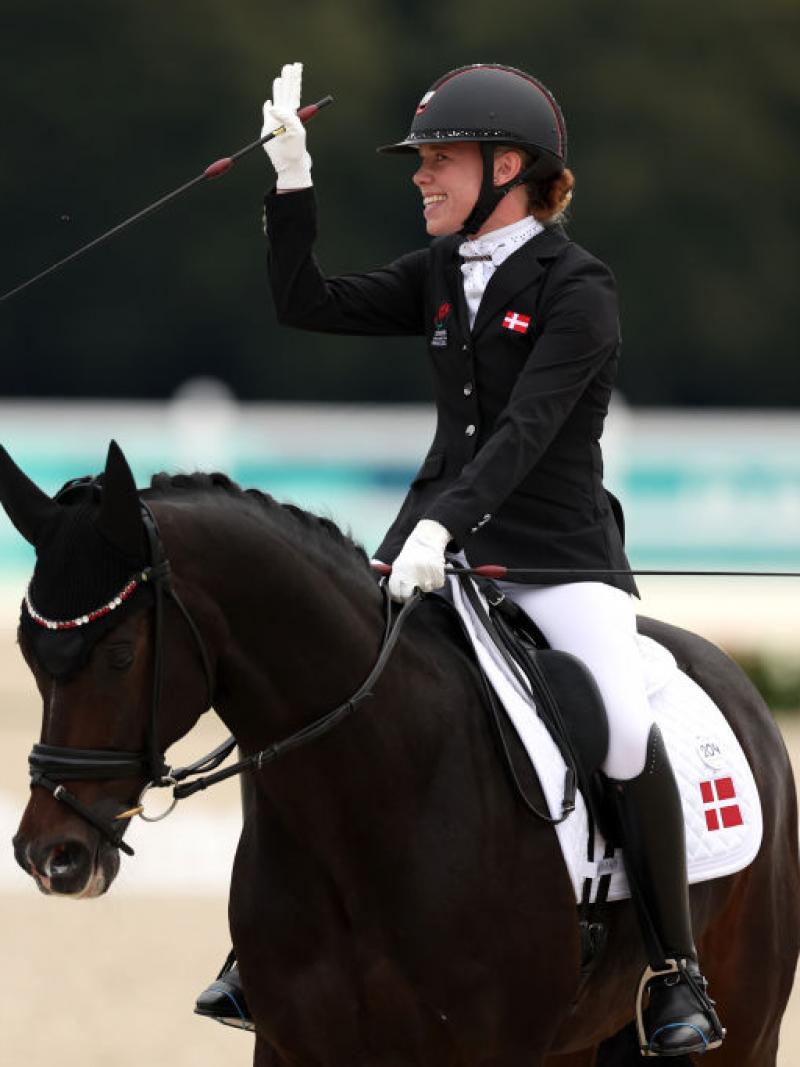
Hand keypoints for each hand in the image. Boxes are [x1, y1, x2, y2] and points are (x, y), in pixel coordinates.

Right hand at [262, 62, 312, 190]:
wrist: (287, 162)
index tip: (297, 66)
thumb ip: (286, 117)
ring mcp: (276, 119)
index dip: (295, 79)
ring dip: (278, 88)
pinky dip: (267, 107)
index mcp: (293, 112)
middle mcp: (285, 114)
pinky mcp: (268, 126)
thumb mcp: (295, 131)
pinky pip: (266, 113)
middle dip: (288, 79)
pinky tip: (268, 103)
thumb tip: (271, 105)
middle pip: (286, 92)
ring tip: (279, 79)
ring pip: (277, 99)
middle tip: (289, 66)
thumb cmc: (295, 148)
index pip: (294, 91)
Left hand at [388, 519, 451, 601]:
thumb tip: (392, 594)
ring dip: (425, 586)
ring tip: (423, 574)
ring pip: (426, 590)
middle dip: (410, 596)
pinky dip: (435, 581)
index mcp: (400, 572)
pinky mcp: (438, 575)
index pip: (395, 594)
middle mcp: (412, 575)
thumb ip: (396, 579)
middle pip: (409, 596)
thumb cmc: (411, 554)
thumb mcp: (398, 564)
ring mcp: (426, 576)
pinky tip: (431, 572)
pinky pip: (437, 585)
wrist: (426, 542)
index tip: (400, 596)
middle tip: (412, 589)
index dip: (398, 597)